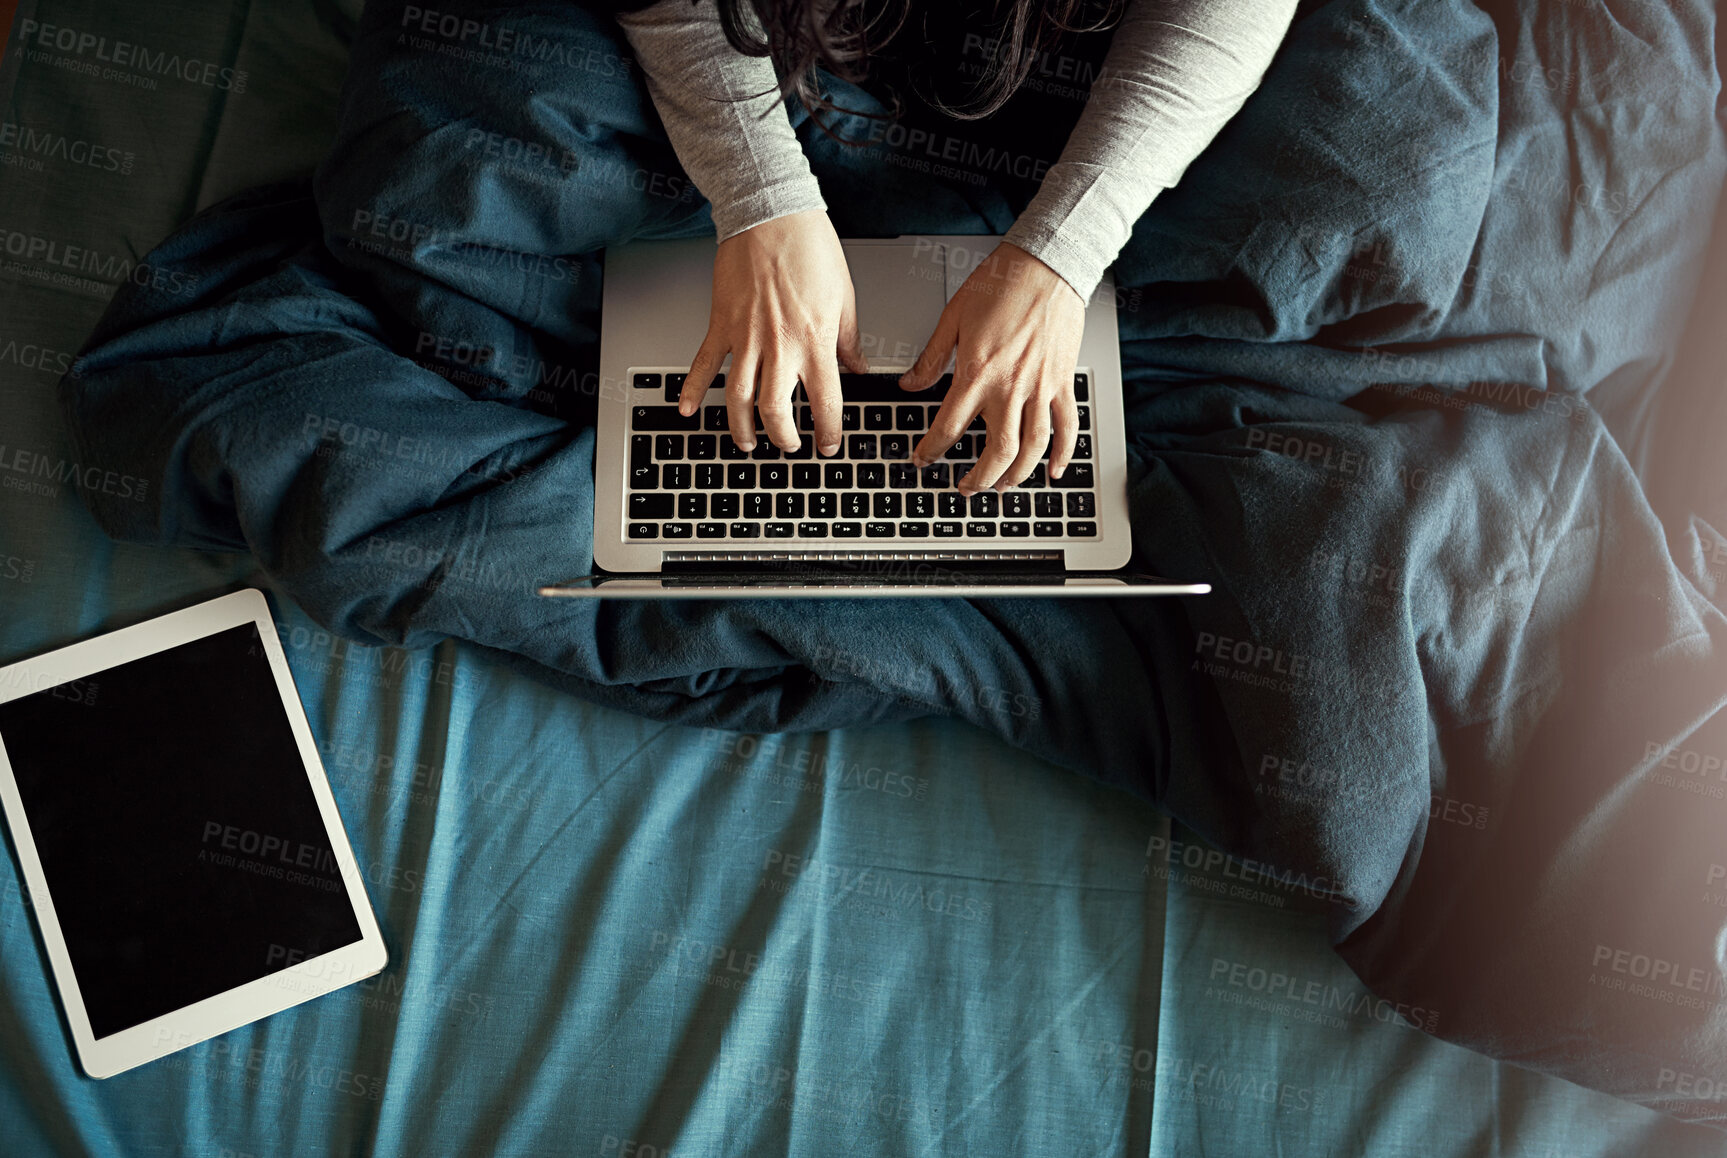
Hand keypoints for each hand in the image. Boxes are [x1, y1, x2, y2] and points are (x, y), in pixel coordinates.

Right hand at [678, 209, 868, 454]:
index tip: (828, 444)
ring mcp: (746, 338)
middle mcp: (780, 346)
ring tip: (747, 441)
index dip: (829, 432)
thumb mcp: (844, 297)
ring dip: (741, 427)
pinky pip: (703, 364)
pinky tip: (688, 409)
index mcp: (815, 342)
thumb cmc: (809, 247)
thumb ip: (850, 340)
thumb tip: (858, 367)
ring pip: (738, 399)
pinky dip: (693, 389)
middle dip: (782, 437)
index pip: (825, 404)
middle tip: (788, 444)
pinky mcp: (721, 324)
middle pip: (775, 412)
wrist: (771, 214)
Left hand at [900, 242, 1084, 493]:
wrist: (1046, 265)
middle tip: (966, 487)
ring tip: (1002, 487)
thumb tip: (910, 386)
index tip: (923, 459)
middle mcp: (1010, 386)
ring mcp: (1040, 387)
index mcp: (976, 372)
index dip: (931, 450)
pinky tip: (1053, 472)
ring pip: (1031, 448)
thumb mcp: (952, 319)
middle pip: (996, 451)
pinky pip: (1066, 427)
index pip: (948, 427)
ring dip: (1016, 475)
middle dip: (979, 478)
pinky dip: (1062, 455)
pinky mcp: (1062, 382)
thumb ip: (931, 359)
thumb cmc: (1001, 284)